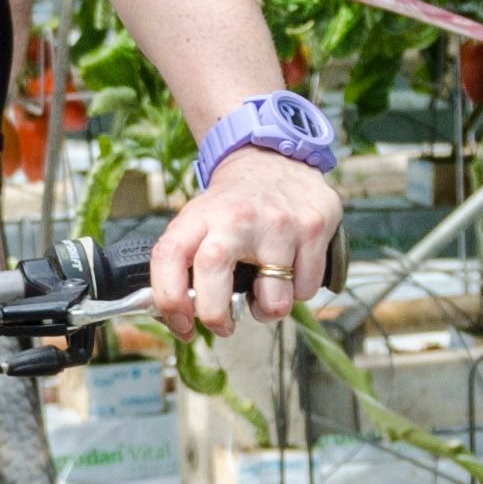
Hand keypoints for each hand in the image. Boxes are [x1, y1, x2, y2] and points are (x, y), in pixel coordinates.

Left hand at [152, 140, 343, 340]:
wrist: (274, 159)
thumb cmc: (234, 205)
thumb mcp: (200, 219)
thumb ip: (186, 261)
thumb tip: (177, 318)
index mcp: (200, 216)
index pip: (169, 256)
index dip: (169, 301)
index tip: (181, 324)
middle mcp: (236, 219)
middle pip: (214, 285)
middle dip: (216, 318)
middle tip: (222, 324)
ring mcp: (278, 225)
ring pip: (274, 301)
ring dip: (267, 309)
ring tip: (266, 288)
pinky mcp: (313, 228)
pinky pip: (305, 291)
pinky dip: (297, 291)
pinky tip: (290, 267)